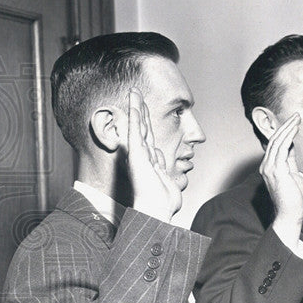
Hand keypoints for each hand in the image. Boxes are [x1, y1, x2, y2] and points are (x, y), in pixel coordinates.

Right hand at [126, 89, 180, 220]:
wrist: (156, 210)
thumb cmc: (163, 202)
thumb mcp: (168, 180)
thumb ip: (164, 168)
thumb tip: (162, 158)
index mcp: (150, 161)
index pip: (149, 137)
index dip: (147, 122)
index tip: (145, 110)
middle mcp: (142, 155)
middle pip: (142, 127)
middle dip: (140, 110)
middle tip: (137, 94)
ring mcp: (138, 153)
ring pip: (138, 124)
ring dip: (136, 107)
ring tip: (135, 92)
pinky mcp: (136, 153)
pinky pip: (136, 130)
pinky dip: (135, 115)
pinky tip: (134, 102)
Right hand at [261, 113, 302, 241]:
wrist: (291, 215)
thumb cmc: (293, 198)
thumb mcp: (292, 174)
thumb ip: (290, 160)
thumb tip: (292, 146)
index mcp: (270, 167)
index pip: (275, 145)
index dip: (284, 132)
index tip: (294, 122)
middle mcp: (267, 166)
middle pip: (274, 140)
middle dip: (285, 126)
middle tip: (296, 116)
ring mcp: (270, 168)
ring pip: (277, 142)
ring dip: (288, 128)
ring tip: (296, 119)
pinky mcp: (277, 171)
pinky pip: (282, 149)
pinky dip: (288, 137)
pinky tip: (294, 130)